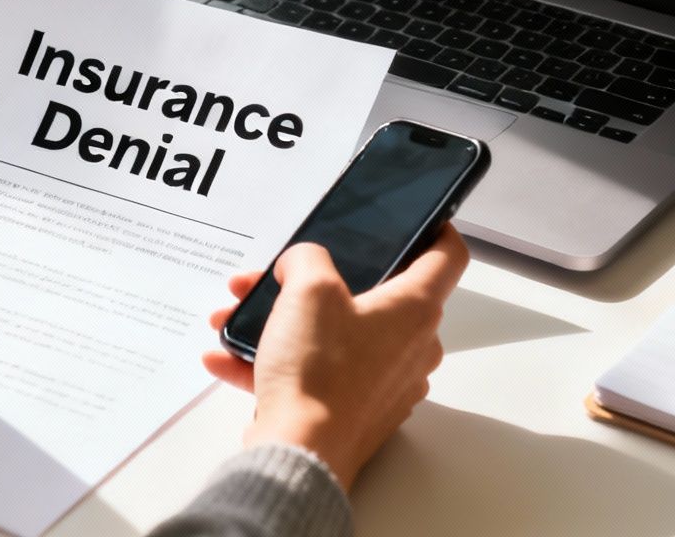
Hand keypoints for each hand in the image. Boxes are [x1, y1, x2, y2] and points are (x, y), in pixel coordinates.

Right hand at [201, 229, 468, 490]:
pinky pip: (316, 374)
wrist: (301, 453)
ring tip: (234, 317)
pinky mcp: (355, 411)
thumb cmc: (319, 371)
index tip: (419, 220)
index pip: (448, 256)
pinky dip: (274, 362)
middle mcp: (411, 347)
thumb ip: (306, 258)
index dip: (435, 229)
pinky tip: (226, 357)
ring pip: (333, 335)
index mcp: (414, 309)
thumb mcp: (307, 289)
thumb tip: (301, 264)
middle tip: (276, 276)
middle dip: (313, 282)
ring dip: (282, 322)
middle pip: (371, 296)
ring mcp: (385, 383)